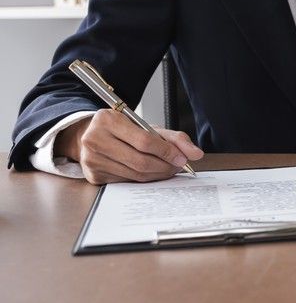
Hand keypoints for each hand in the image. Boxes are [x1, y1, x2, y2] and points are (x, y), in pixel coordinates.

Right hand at [54, 109, 203, 184]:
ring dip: (157, 175)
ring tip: (168, 169)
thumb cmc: (123, 130)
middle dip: (165, 166)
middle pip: (140, 161)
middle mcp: (95, 139)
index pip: (144, 141)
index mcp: (107, 120)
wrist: (91, 136)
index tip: (182, 158)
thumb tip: (196, 153)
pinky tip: (151, 173)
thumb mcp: (146, 126)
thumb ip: (173, 138)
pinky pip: (127, 182)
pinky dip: (144, 179)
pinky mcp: (94, 175)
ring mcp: (92, 159)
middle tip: (178, 167)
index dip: (167, 152)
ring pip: (135, 174)